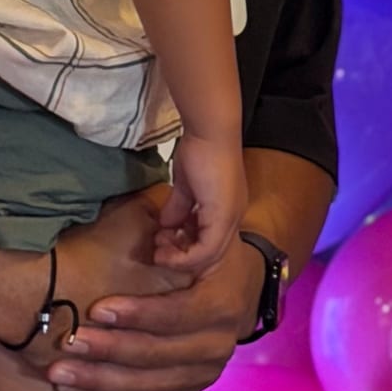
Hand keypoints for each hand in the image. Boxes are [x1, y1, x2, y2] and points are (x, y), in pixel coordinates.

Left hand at [47, 220, 260, 390]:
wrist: (238, 285)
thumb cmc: (203, 255)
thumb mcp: (198, 238)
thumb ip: (174, 237)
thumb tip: (150, 236)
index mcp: (222, 303)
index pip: (177, 314)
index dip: (138, 314)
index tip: (97, 309)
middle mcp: (219, 344)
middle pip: (157, 355)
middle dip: (108, 351)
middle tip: (68, 343)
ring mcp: (205, 371)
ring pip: (147, 386)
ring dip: (99, 381)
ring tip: (59, 372)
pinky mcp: (189, 387)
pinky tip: (74, 388)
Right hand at [155, 132, 246, 276]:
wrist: (210, 133)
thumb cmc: (200, 151)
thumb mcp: (186, 186)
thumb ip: (178, 208)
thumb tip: (166, 225)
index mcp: (226, 210)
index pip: (209, 242)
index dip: (184, 248)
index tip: (162, 242)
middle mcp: (233, 217)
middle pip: (210, 254)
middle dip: (180, 257)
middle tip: (158, 252)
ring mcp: (231, 217)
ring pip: (209, 254)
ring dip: (181, 257)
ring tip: (159, 251)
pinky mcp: (223, 216)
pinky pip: (207, 248)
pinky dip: (185, 253)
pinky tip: (166, 245)